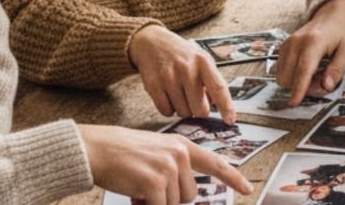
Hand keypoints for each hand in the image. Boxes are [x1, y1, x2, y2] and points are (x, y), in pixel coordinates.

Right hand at [78, 124, 251, 204]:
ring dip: (156, 203)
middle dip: (170, 198)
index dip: (233, 178)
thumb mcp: (156, 151)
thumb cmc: (123, 153)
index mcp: (182, 145)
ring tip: (138, 186)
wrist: (97, 149)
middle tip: (148, 187)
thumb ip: (176, 166)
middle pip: (190, 195)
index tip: (248, 189)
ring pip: (175, 204)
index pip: (215, 163)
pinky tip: (134, 195)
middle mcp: (179, 155)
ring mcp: (169, 168)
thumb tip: (187, 195)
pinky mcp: (155, 183)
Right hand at [129, 25, 234, 123]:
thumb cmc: (180, 54)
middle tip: (193, 99)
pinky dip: (168, 109)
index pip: (219, 88)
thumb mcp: (200, 59)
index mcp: (203, 62)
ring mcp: (169, 78)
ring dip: (182, 108)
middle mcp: (187, 69)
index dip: (226, 107)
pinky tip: (168, 95)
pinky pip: (166, 112)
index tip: (230, 120)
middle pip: (200, 109)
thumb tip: (215, 105)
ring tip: (179, 92)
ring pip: (183, 113)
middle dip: (198, 109)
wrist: (151, 42)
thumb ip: (211, 81)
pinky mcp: (153, 85)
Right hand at [276, 0, 344, 105]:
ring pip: (282, 75)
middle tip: (322, 82)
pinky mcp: (284, 46)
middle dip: (303, 87)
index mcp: (314, 42)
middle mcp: (296, 42)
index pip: (303, 70)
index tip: (294, 102)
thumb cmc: (342, 30)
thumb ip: (337, 69)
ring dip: (296, 82)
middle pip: (290, 76)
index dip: (299, 89)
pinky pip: (280, 69)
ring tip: (315, 75)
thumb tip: (326, 86)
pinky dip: (292, 76)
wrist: (333, 13)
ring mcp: (288, 43)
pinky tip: (306, 71)